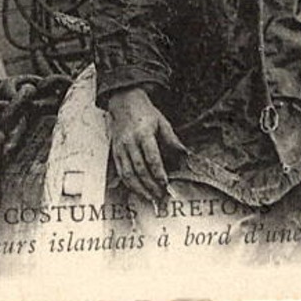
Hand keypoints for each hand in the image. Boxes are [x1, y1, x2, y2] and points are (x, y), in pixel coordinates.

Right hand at [106, 87, 184, 201]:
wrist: (123, 102)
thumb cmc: (145, 112)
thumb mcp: (162, 122)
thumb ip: (172, 140)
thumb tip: (184, 155)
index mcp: (143, 133)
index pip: (151, 157)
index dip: (158, 173)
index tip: (166, 184)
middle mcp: (130, 142)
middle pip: (140, 169)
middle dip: (151, 185)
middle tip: (161, 196)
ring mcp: (120, 148)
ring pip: (128, 174)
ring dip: (140, 189)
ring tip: (151, 198)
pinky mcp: (115, 152)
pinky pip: (121, 172)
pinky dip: (129, 184)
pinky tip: (138, 191)